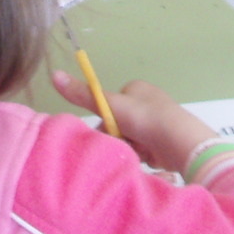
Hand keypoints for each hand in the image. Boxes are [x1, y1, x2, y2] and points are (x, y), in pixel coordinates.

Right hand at [51, 70, 215, 173]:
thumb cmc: (145, 119)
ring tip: (137, 154)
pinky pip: (142, 150)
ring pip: (129, 139)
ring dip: (129, 148)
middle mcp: (147, 103)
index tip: (109, 132)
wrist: (180, 142)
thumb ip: (83, 94)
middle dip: (118, 137)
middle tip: (124, 146)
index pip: (109, 106)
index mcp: (136, 89)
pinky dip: (141, 156)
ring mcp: (156, 123)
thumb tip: (53, 74)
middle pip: (118, 125)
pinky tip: (147, 159)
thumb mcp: (111, 105)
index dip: (105, 122)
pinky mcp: (163, 141)